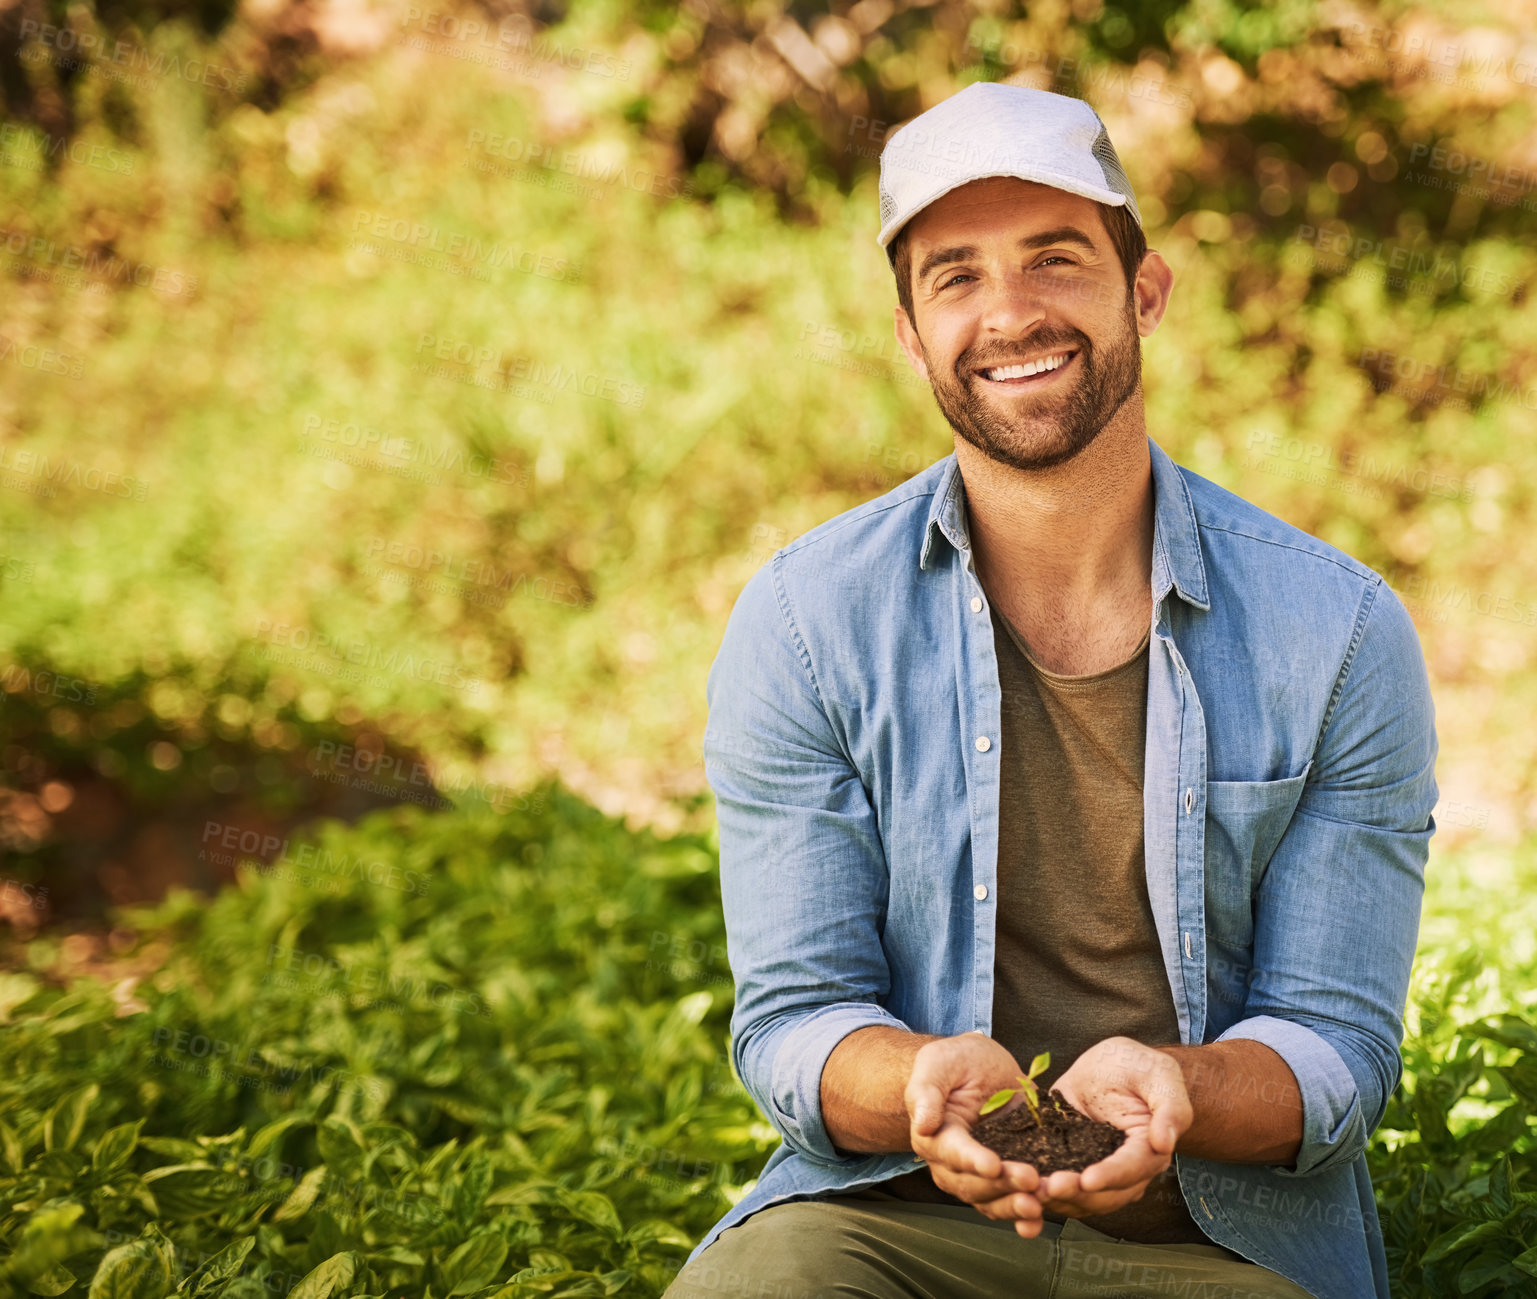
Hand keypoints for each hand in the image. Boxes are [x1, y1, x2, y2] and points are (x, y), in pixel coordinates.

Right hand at [904, 1032, 1047, 1236]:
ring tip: (1038, 1204)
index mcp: (934, 1136)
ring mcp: (978, 1174)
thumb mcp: (939, 1062)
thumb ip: (927, 1091)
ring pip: (990, 1201)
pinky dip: (1024, 1217)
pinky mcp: (1003, 1177)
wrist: (981, 1068)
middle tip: (1031, 1179)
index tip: (994, 1165)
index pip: (952, 1153)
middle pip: (972, 1184)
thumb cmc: (956, 1061)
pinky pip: (1009, 1202)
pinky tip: (1039, 1220)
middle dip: (1002, 1185)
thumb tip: (922, 1123)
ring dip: (1014, 1207)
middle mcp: (952, 1164)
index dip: (972, 1161)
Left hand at [1034, 1036, 1192, 1219]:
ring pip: (1079, 1196)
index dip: (1111, 1177)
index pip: (1132, 1170)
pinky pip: (1056, 1178)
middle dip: (1076, 1194)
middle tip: (1048, 1188)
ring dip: (1055, 1198)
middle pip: (1103, 1194)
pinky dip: (1039, 1186)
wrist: (1113, 1063)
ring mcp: (1095, 1167)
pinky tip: (1016, 1184)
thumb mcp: (1160, 1075)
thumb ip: (1170, 1108)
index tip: (1087, 1180)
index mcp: (1149, 1150)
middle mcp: (1124, 1169)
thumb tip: (1165, 1143)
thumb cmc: (1141, 1067)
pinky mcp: (1069, 1158)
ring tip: (1029, 1190)